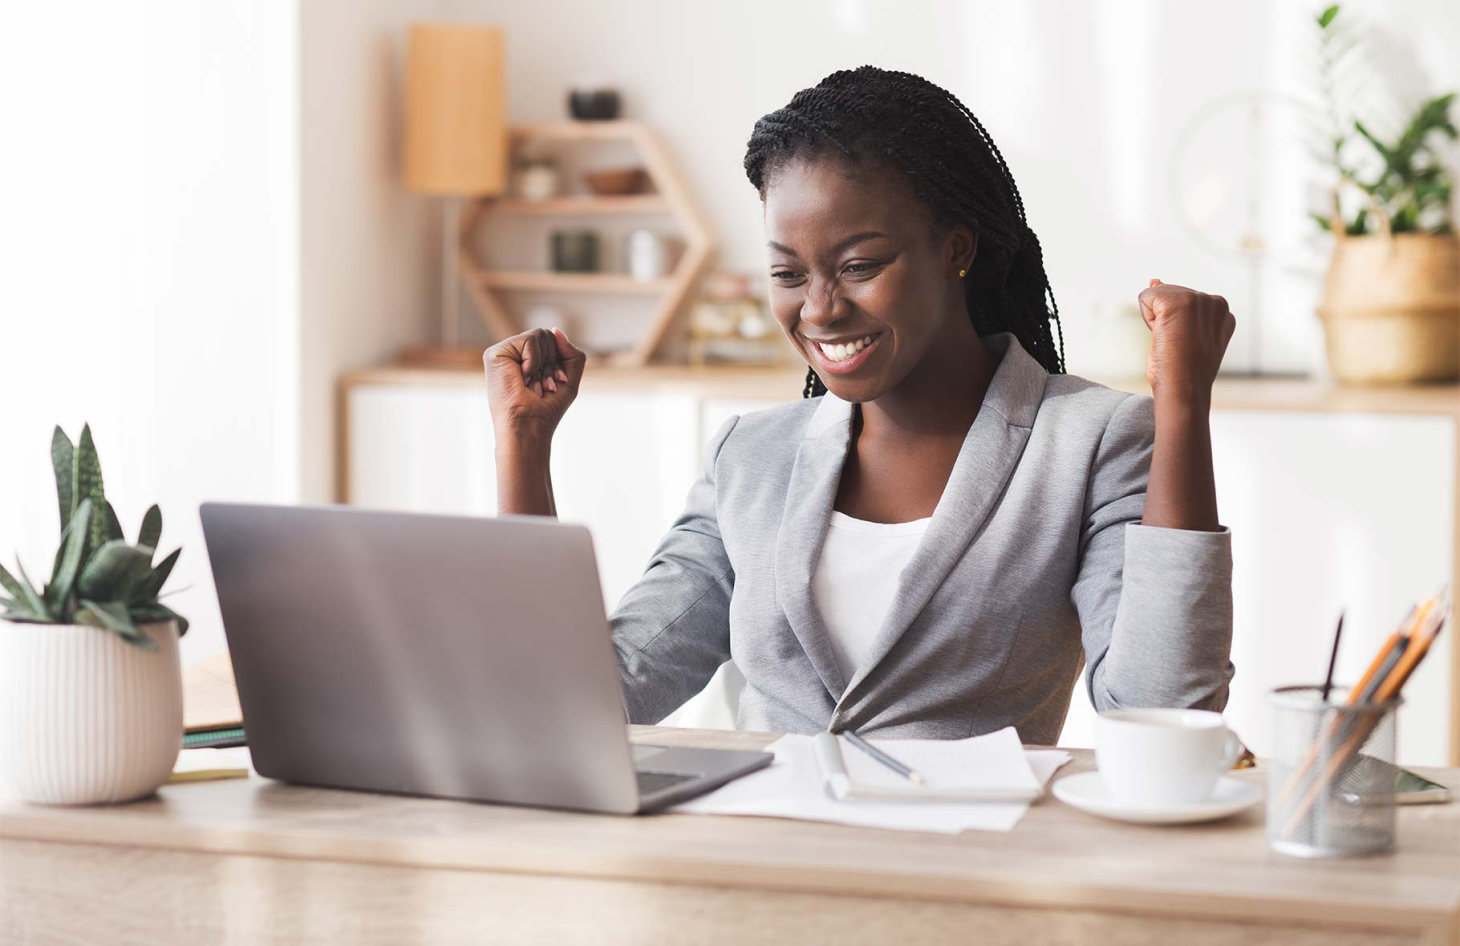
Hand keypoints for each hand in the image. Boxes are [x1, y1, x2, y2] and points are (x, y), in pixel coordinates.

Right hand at [484, 327, 585, 444]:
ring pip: (541, 334)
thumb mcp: (568, 379)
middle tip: (541, 387)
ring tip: (531, 384)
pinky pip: (530, 340)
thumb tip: (556, 330)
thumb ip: (570, 353)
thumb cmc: (546, 409)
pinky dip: (534, 361)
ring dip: (544, 364)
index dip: (559, 364)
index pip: (553, 342)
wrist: (528, 426)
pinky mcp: (495, 353)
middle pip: (548, 336)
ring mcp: (504, 353)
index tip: (552, 387)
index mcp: (528, 360)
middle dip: (552, 363)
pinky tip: (522, 376)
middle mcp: (515, 355)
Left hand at [1137, 279, 1235, 401]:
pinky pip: (1146, 296)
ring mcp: (1200, 300)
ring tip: (1173, 342)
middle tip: (1178, 345)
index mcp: (1221, 311)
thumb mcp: (1182, 334)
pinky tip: (1163, 335)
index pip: (1182, 302)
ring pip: (1158, 294)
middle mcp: (1216, 301)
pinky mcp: (1180, 301)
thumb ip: (1175, 306)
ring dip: (1157, 319)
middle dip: (1164, 318)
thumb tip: (1154, 280)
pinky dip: (1147, 317)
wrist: (1184, 390)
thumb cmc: (1182, 371)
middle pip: (1170, 294)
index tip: (1186, 344)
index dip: (1174, 324)